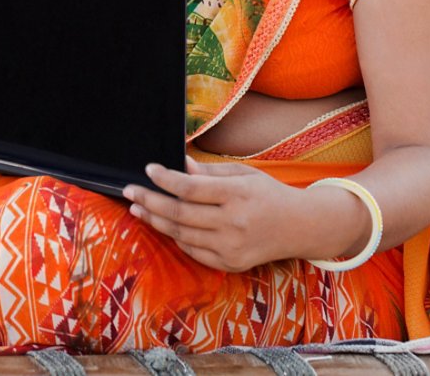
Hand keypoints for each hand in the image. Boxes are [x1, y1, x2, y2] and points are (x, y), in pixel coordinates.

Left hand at [124, 159, 304, 271]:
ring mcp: (231, 247)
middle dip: (149, 201)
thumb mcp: (244, 174)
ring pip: (181, 234)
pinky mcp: (230, 263)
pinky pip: (193, 250)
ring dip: (156, 220)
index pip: (190, 188)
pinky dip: (176, 237)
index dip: (165, 179)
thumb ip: (210, 173)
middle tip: (130, 192)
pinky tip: (164, 224)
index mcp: (237, 195)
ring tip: (138, 209)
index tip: (149, 169)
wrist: (300, 227)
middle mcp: (233, 223)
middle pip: (179, 213)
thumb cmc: (269, 195)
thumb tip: (179, 165)